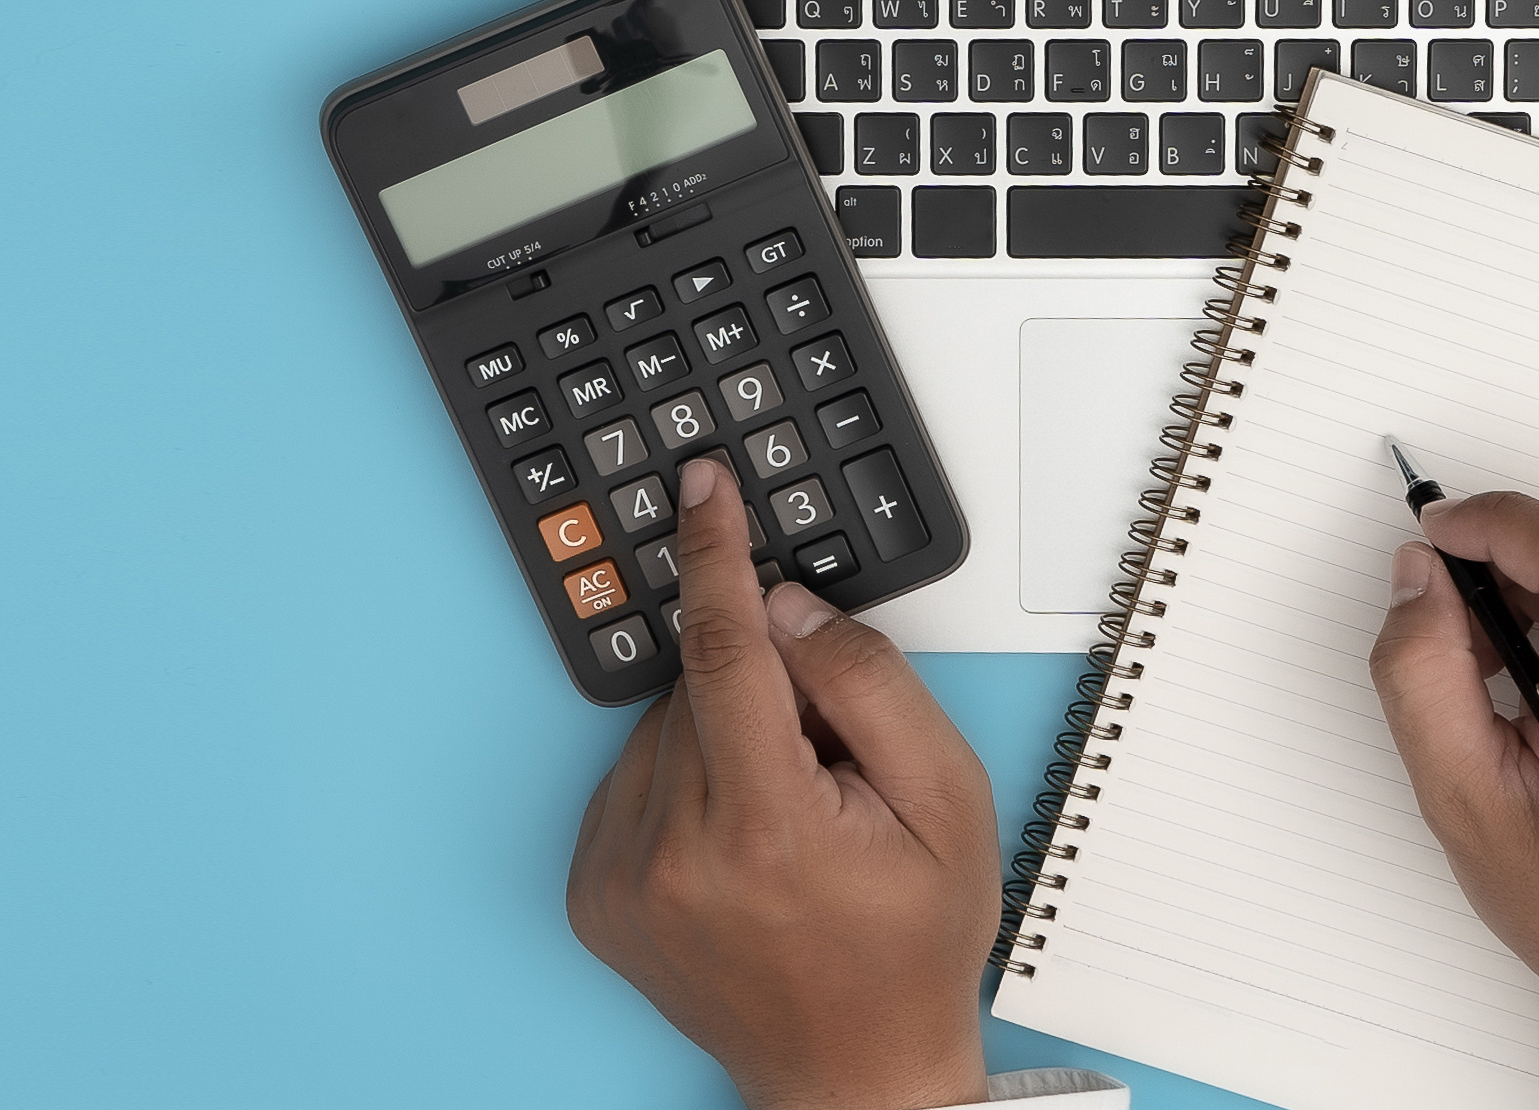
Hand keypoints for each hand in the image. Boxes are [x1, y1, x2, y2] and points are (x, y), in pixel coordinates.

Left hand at [567, 457, 996, 1109]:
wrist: (851, 1071)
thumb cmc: (909, 947)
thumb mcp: (946, 802)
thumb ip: (869, 685)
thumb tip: (786, 608)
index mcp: (765, 826)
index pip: (725, 648)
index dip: (716, 554)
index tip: (702, 487)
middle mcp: (672, 852)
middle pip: (700, 690)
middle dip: (765, 696)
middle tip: (829, 774)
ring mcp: (621, 878)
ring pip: (661, 732)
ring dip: (721, 742)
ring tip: (788, 830)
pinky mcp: (593, 894)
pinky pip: (633, 782)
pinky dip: (684, 785)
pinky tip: (738, 846)